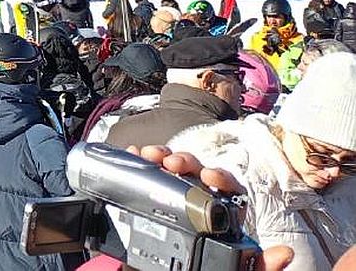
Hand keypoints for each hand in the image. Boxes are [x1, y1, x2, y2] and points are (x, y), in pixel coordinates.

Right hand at [126, 145, 294, 269]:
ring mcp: (172, 205)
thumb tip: (283, 254)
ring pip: (170, 171)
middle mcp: (199, 208)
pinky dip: (138, 163)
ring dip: (160, 157)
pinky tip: (132, 156)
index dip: (219, 176)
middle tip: (171, 163)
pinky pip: (144, 178)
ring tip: (149, 156)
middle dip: (183, 161)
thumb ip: (257, 266)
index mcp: (223, 222)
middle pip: (194, 173)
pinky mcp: (147, 207)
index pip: (227, 190)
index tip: (208, 175)